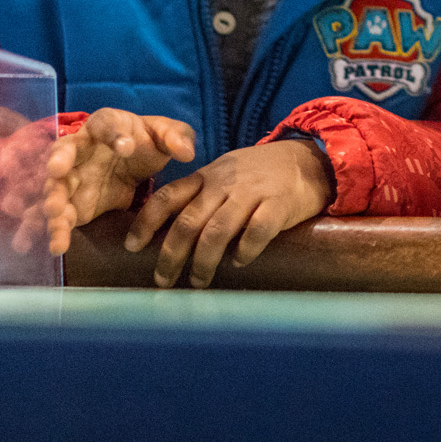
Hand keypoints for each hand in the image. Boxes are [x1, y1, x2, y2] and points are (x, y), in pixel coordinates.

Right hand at [31, 108, 196, 256]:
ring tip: (56, 214)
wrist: (133, 162)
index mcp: (105, 125)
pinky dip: (55, 231)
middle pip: (64, 151)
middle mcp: (80, 149)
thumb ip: (177, 137)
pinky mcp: (73, 205)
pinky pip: (60, 217)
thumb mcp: (164, 135)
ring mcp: (72, 178)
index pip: (106, 124)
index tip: (127, 147)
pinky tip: (57, 247)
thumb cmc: (145, 141)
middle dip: (59, 160)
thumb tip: (186, 153)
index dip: (114, 134)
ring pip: (56, 187)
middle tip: (58, 171)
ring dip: (53, 200)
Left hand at [125, 139, 334, 287]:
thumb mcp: (225, 176)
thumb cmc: (261, 174)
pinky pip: (258, 230)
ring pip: (218, 230)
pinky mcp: (279, 204)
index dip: (146, 222)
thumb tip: (169, 235)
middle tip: (162, 281)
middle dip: (171, 255)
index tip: (132, 246)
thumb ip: (200, 198)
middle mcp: (225, 183)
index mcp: (207, 176)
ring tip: (198, 282)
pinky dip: (245, 250)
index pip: (168, 197)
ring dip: (204, 261)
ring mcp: (252, 193)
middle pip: (189, 221)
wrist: (308, 160)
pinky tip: (239, 262)